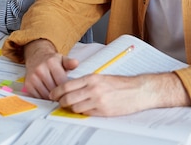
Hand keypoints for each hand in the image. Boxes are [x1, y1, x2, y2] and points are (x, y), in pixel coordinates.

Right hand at [22, 39, 78, 98]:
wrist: (36, 57)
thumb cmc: (51, 61)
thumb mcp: (62, 59)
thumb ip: (70, 62)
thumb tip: (76, 63)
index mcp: (51, 63)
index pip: (62, 82)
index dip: (67, 90)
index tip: (71, 93)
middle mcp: (40, 69)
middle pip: (54, 90)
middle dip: (60, 95)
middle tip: (65, 96)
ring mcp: (33, 77)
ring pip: (46, 95)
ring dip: (52, 98)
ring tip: (57, 96)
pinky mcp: (27, 84)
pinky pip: (38, 97)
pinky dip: (44, 98)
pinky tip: (48, 95)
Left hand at [50, 72, 190, 116]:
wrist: (138, 90)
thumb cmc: (121, 84)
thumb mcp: (101, 77)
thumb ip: (86, 82)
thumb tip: (71, 89)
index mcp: (91, 78)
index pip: (66, 86)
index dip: (56, 92)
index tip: (52, 94)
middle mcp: (93, 89)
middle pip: (67, 98)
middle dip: (60, 102)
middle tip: (58, 103)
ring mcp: (98, 101)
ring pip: (75, 108)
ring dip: (71, 108)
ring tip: (71, 107)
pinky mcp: (103, 111)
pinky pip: (86, 114)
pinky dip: (82, 113)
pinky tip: (83, 110)